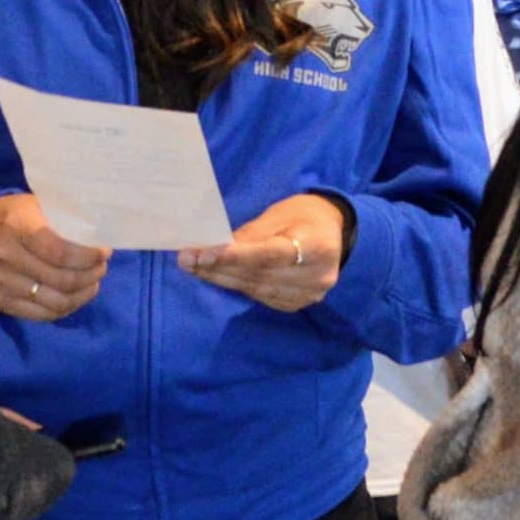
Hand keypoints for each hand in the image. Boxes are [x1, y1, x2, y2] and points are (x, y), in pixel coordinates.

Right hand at [0, 195, 108, 323]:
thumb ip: (65, 217)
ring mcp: (0, 282)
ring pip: (57, 301)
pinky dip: (66, 308)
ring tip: (93, 282)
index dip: (89, 256)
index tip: (104, 252)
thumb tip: (103, 233)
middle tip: (101, 267)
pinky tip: (76, 296)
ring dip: (83, 294)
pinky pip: (43, 314)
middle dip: (91, 275)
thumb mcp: (38, 204)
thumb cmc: (16, 215)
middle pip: (62, 279)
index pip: (61, 252)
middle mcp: (4, 256)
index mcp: (16, 226)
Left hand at [178, 193, 344, 313]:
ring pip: (255, 289)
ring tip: (193, 267)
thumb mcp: (279, 214)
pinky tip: (216, 276)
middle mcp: (317, 276)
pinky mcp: (297, 305)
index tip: (202, 254)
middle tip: (185, 258)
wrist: (334, 233)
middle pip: (258, 275)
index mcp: (318, 245)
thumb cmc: (304, 216)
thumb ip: (250, 234)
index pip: (269, 254)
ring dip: (221, 278)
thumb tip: (213, 248)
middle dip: (218, 267)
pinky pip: (260, 297)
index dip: (234, 256)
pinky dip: (236, 286)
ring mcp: (309, 295)